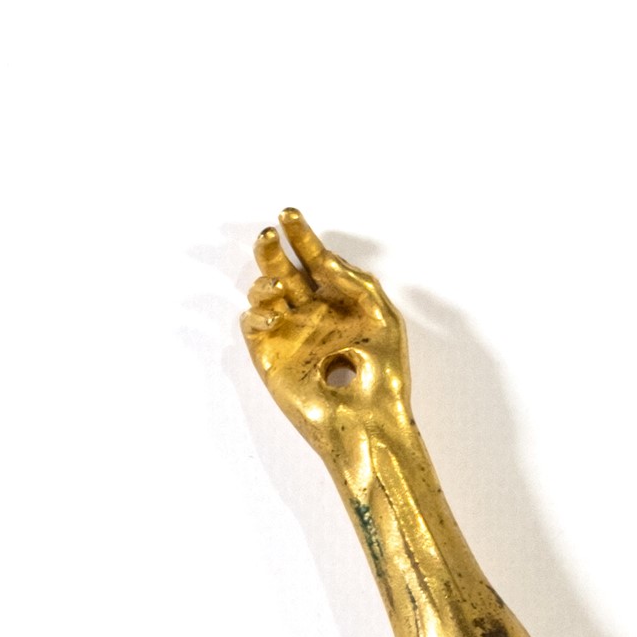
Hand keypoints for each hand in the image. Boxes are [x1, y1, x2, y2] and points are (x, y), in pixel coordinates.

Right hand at [240, 208, 412, 451]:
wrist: (370, 422)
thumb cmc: (385, 375)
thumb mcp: (382, 316)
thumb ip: (355, 282)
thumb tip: (324, 257)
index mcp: (337, 301)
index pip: (313, 259)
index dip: (301, 235)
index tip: (290, 215)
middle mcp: (309, 314)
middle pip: (282, 269)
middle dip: (272, 250)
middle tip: (270, 236)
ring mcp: (288, 334)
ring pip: (263, 293)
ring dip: (263, 280)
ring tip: (277, 286)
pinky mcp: (271, 357)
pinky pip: (252, 324)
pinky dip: (256, 312)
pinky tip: (273, 313)